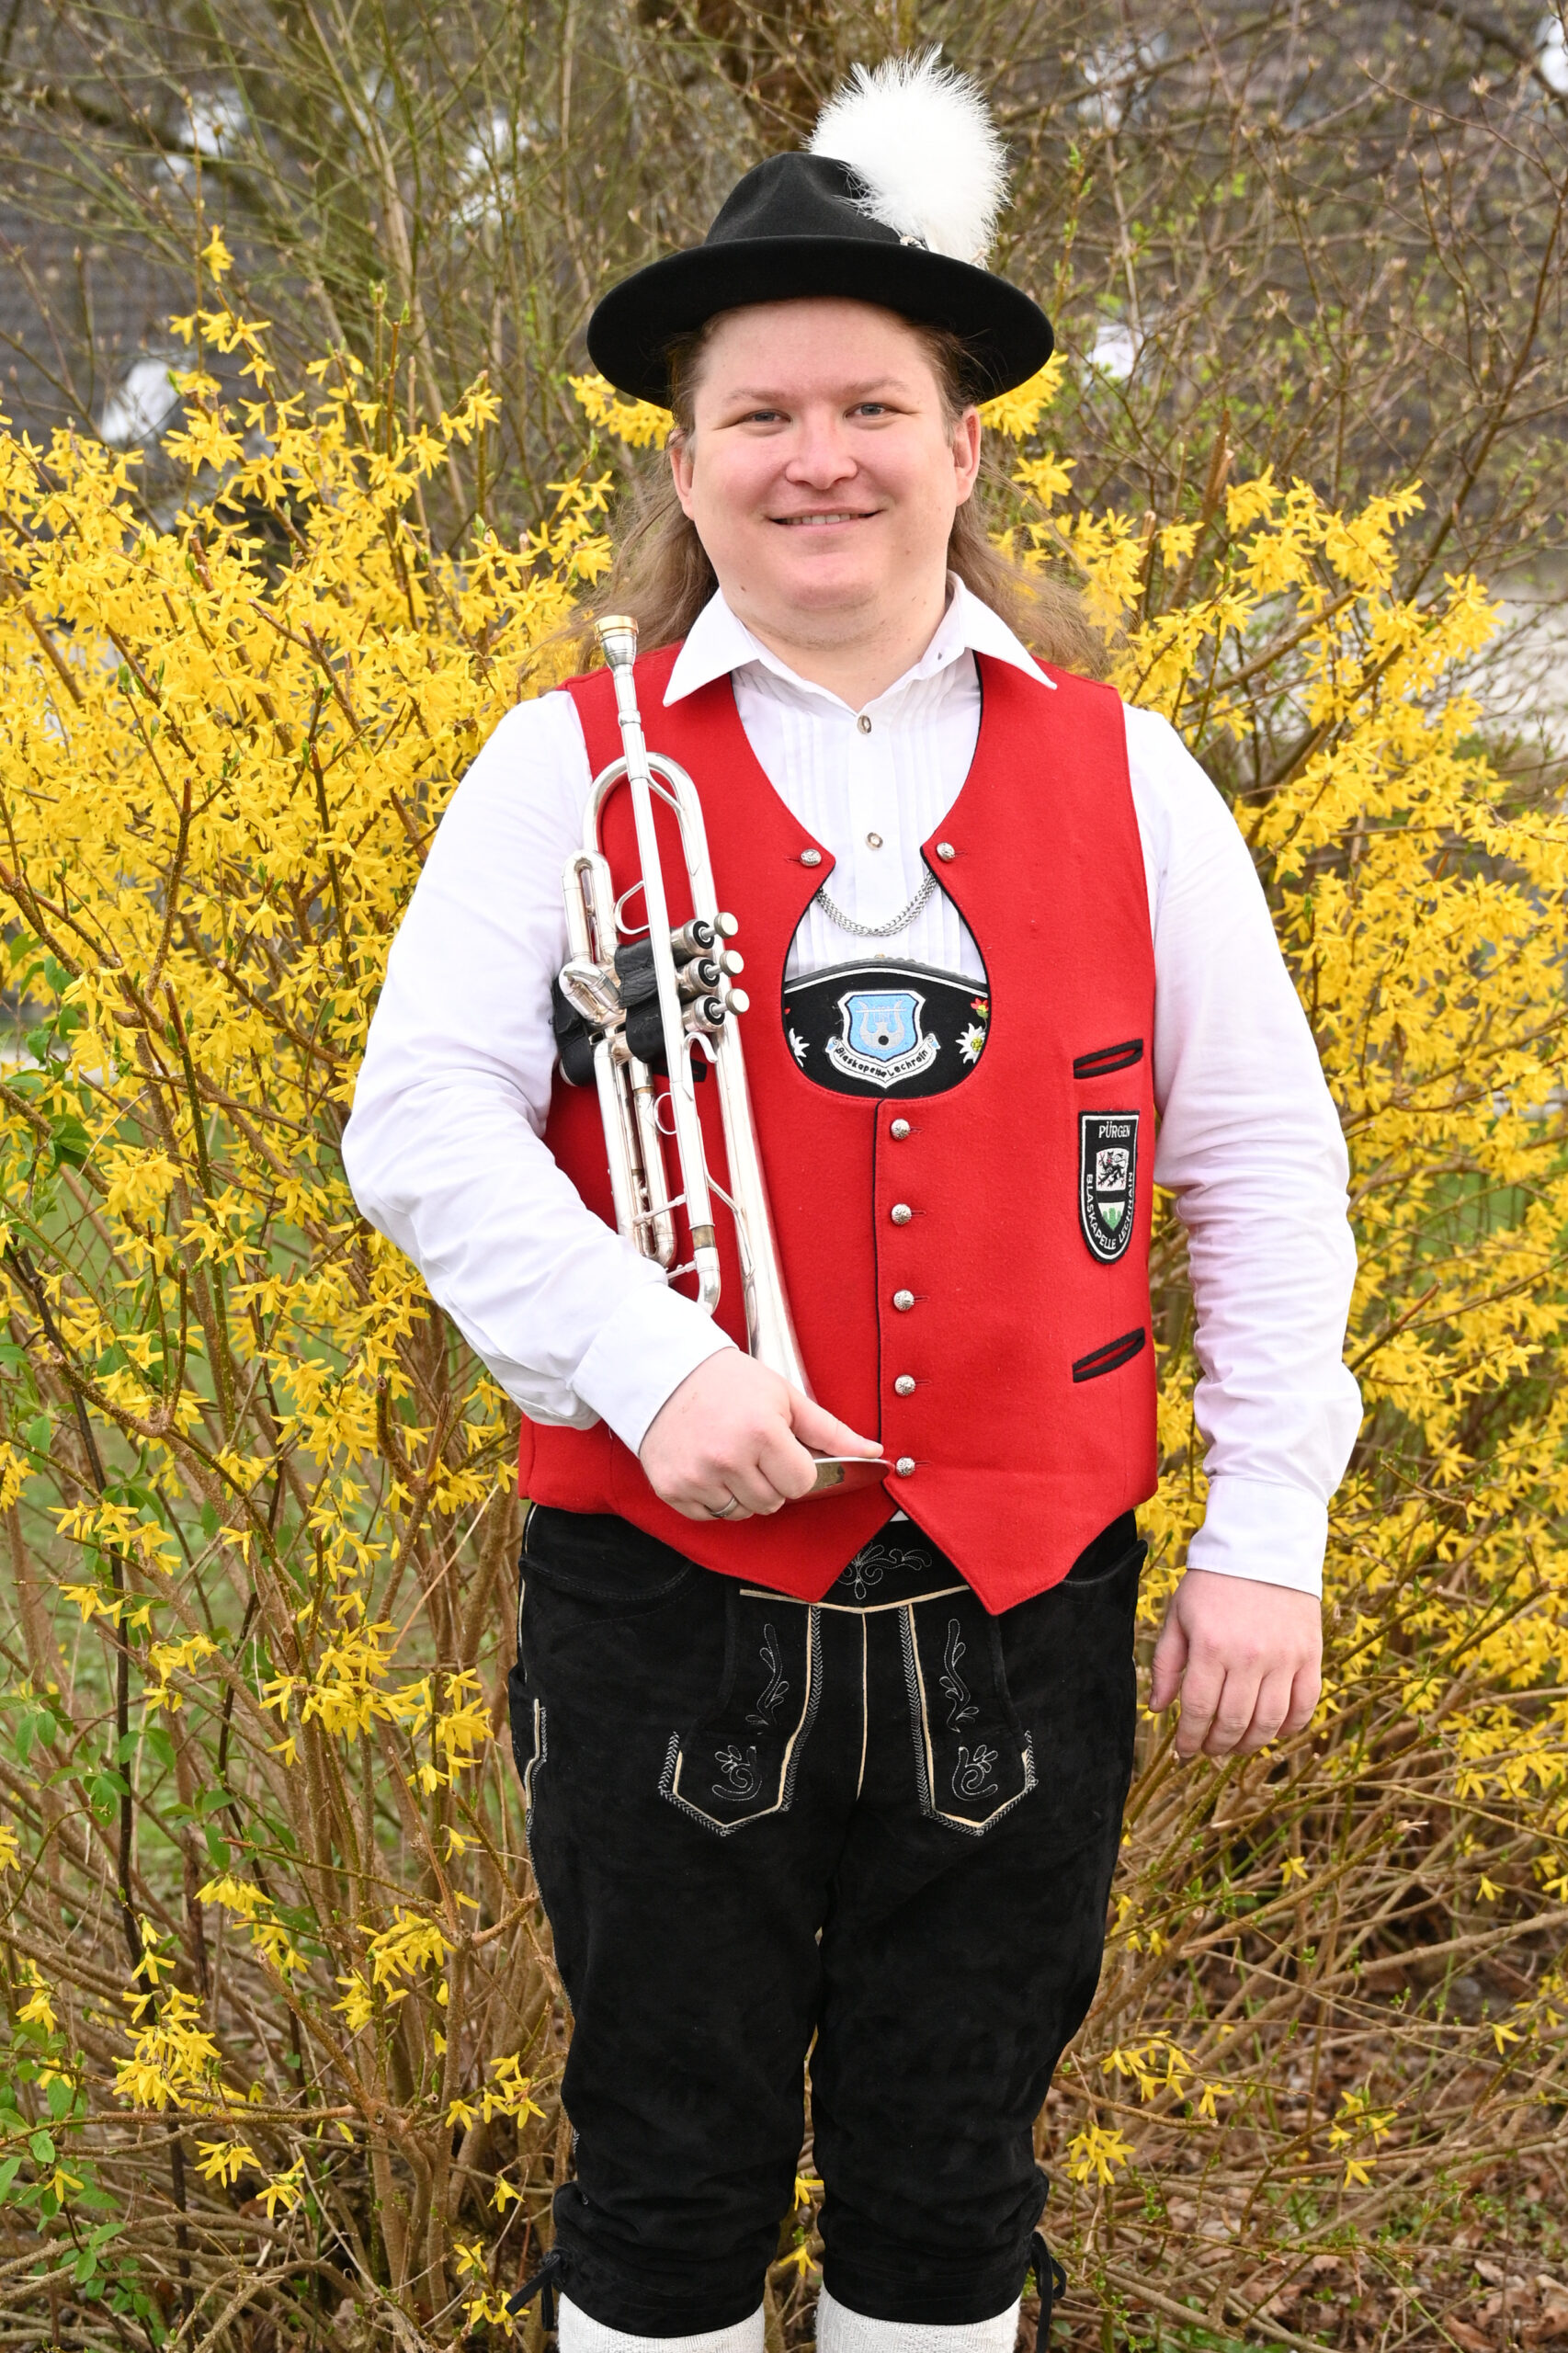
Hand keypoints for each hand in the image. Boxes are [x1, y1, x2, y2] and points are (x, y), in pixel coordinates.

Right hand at [639, 1351, 880, 1521]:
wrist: (665, 1373)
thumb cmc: (728, 1381)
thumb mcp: (784, 1396)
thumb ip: (830, 1430)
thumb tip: (875, 1453)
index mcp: (762, 1432)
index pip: (801, 1484)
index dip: (797, 1468)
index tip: (782, 1450)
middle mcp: (728, 1458)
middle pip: (773, 1503)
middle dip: (770, 1481)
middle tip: (753, 1450)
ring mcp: (697, 1476)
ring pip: (741, 1513)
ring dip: (742, 1493)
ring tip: (729, 1457)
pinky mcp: (672, 1489)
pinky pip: (708, 1516)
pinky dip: (712, 1498)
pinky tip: (707, 1467)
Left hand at [1150, 1570, 1321, 1760]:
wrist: (1263, 1547)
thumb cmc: (1213, 1584)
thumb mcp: (1178, 1616)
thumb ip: (1166, 1664)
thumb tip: (1157, 1709)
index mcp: (1211, 1647)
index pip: (1199, 1710)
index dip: (1189, 1738)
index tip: (1184, 1751)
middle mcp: (1249, 1657)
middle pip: (1234, 1722)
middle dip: (1217, 1745)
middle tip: (1209, 1749)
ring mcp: (1284, 1659)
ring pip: (1269, 1723)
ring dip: (1250, 1743)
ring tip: (1236, 1744)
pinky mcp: (1310, 1656)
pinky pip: (1304, 1706)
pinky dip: (1289, 1727)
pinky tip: (1272, 1731)